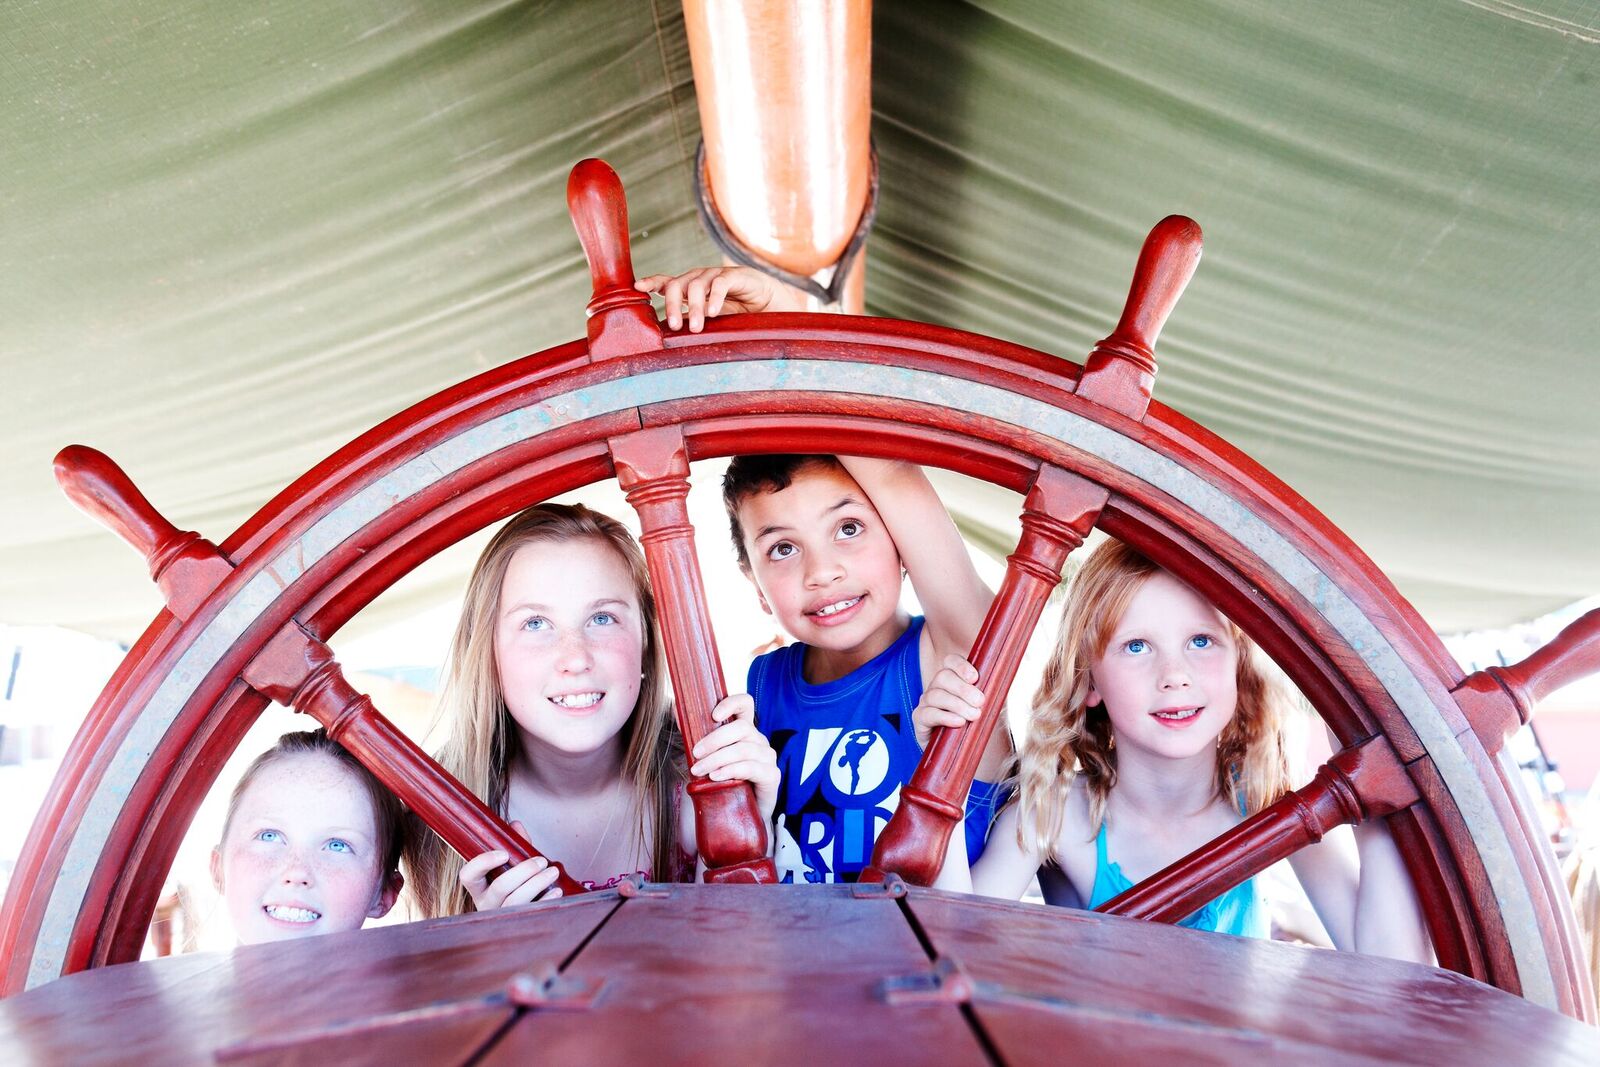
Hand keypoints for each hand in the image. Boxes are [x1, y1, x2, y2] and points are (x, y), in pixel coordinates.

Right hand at [457, 821, 563, 909]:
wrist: (525, 918)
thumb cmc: (517, 885)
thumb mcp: (512, 866)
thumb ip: (514, 846)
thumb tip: (515, 825)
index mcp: (479, 887)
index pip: (467, 875)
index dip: (483, 863)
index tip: (504, 853)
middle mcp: (486, 904)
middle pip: (500, 887)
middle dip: (524, 871)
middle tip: (541, 861)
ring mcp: (501, 918)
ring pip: (515, 902)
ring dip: (537, 883)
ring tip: (553, 871)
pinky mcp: (518, 927)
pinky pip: (531, 914)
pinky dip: (546, 901)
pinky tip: (557, 891)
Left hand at [634, 266, 804, 331]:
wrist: (768, 305)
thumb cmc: (735, 314)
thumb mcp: (708, 322)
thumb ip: (690, 323)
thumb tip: (666, 338)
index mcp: (689, 288)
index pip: (666, 282)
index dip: (652, 282)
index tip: (638, 287)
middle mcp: (699, 278)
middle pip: (677, 285)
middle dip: (672, 305)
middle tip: (673, 326)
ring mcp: (716, 275)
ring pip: (697, 285)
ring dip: (694, 307)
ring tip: (697, 327)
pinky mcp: (735, 275)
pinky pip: (720, 283)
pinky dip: (715, 297)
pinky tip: (714, 312)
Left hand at [690, 693, 779, 821]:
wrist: (741, 814)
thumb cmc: (724, 782)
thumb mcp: (709, 758)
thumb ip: (697, 737)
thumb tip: (675, 712)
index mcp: (745, 730)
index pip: (745, 704)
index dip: (731, 703)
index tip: (713, 714)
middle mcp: (759, 740)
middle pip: (742, 727)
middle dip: (715, 739)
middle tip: (695, 753)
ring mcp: (767, 757)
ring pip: (743, 749)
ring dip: (717, 759)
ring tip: (699, 770)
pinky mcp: (772, 775)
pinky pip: (750, 768)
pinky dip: (730, 771)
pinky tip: (716, 777)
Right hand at [912, 655, 984, 748]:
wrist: (962, 750)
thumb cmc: (975, 724)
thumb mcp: (986, 706)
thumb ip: (992, 692)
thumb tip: (1004, 679)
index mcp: (952, 679)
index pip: (951, 662)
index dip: (961, 666)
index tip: (975, 677)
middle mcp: (936, 687)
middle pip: (943, 677)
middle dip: (963, 689)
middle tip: (980, 701)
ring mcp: (926, 702)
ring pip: (936, 695)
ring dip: (957, 704)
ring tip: (974, 715)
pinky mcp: (920, 719)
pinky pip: (928, 714)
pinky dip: (944, 717)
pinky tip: (958, 722)